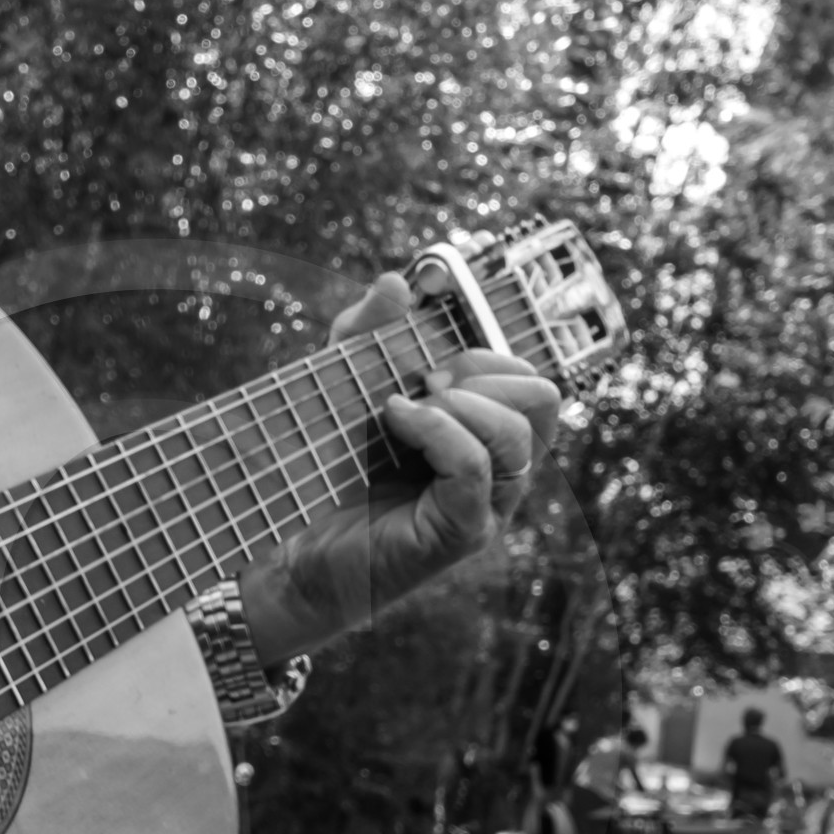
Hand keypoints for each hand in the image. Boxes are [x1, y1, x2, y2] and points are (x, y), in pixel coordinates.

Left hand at [239, 272, 560, 663]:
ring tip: (401, 409)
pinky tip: (396, 421)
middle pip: (543, 399)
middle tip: (422, 383)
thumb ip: (365, 335)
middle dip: (483, 373)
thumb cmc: (323, 477)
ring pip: (520, 432)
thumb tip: (398, 281)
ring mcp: (485, 507)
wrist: (290, 552)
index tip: (428, 357)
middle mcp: (497, 474)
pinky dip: (439, 431)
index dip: (489, 351)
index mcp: (484, 438)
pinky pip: (478, 469)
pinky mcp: (460, 534)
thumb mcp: (341, 387)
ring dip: (461, 403)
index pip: (531, 379)